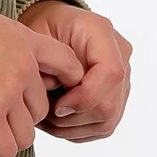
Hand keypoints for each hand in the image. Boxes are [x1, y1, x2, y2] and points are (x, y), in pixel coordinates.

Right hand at [0, 0, 85, 156]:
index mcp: (24, 40)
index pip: (68, 65)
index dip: (65, 86)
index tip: (52, 99)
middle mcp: (23, 67)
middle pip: (40, 109)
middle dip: (23, 122)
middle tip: (1, 128)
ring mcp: (8, 93)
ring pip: (25, 135)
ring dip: (9, 146)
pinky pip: (4, 151)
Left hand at [17, 0, 131, 141]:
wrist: (48, 27)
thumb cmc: (40, 27)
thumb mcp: (35, 37)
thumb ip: (47, 68)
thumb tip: (60, 106)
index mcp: (101, 32)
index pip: (111, 73)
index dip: (84, 97)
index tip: (56, 105)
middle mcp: (119, 54)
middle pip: (109, 105)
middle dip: (73, 118)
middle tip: (45, 113)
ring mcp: (121, 78)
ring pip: (107, 122)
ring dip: (71, 127)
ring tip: (46, 117)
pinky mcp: (116, 97)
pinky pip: (102, 126)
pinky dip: (76, 130)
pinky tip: (55, 120)